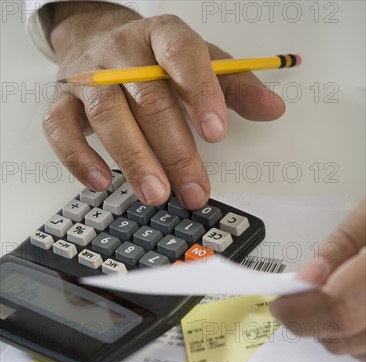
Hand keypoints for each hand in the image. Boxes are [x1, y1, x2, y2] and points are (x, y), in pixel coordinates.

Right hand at [44, 1, 284, 208]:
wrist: (95, 39)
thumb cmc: (154, 59)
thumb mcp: (201, 62)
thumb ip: (235, 85)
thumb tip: (273, 109)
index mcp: (160, 36)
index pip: (181, 55)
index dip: (200, 93)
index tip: (217, 134)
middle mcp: (121, 53)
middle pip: (148, 99)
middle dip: (175, 150)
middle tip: (194, 191)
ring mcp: (87, 78)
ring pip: (107, 116)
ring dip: (133, 160)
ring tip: (156, 195)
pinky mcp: (61, 102)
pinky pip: (59, 129)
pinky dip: (78, 158)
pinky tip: (101, 182)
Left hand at [270, 200, 365, 361]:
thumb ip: (340, 248)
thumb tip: (306, 281)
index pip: (338, 309)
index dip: (301, 312)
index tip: (281, 304)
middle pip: (346, 338)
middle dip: (313, 321)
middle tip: (306, 297)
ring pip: (361, 354)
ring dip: (339, 334)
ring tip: (344, 298)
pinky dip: (362, 341)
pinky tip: (363, 313)